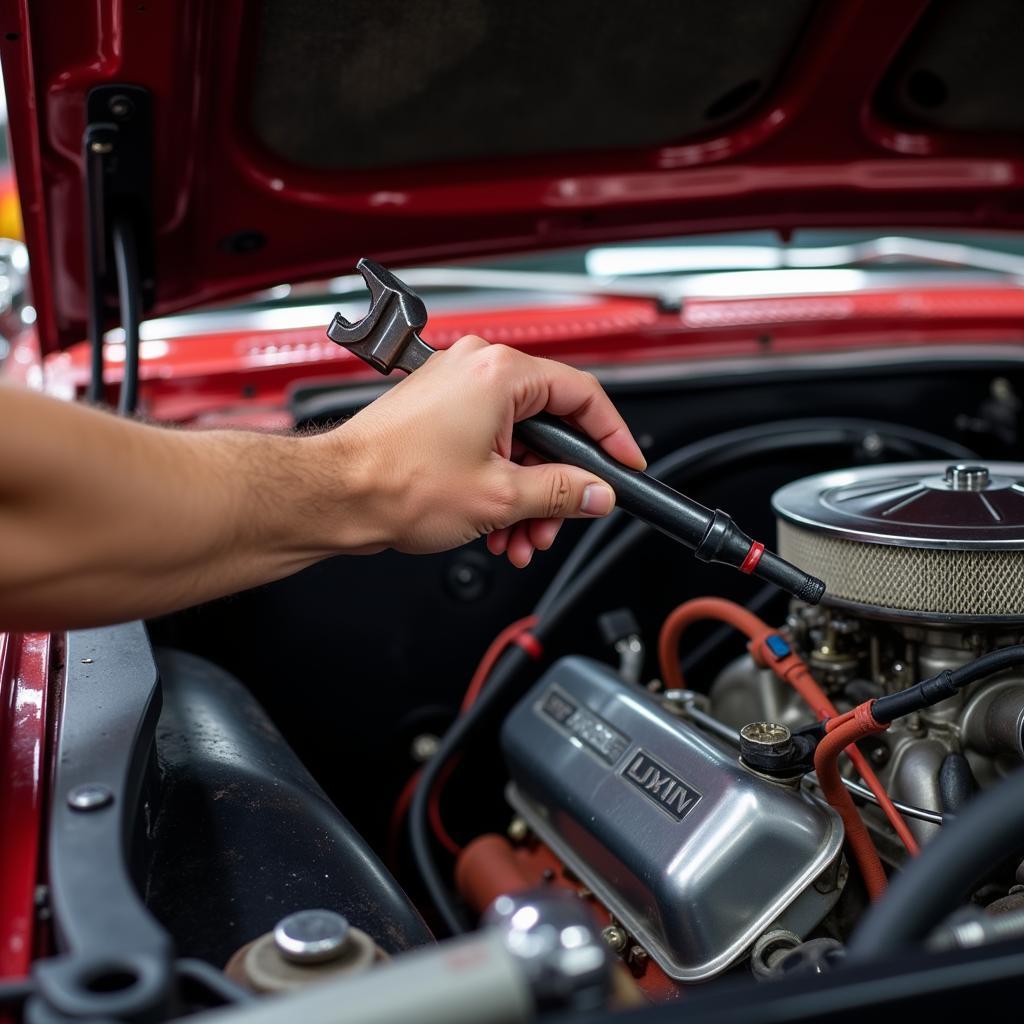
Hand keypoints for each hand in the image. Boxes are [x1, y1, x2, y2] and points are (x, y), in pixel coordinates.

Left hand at [337, 336, 645, 566]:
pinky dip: (498, 485)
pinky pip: (488, 445)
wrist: (335, 495)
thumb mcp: (501, 497)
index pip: (582, 396)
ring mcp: (454, 388)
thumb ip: (564, 494)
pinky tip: (495, 527)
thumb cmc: (396, 482)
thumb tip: (597, 493)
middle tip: (558, 522)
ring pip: (518, 443)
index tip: (624, 467)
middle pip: (548, 427)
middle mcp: (476, 368)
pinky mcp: (437, 411)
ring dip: (526, 496)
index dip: (611, 437)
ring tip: (518, 537)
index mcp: (499, 373)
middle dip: (556, 487)